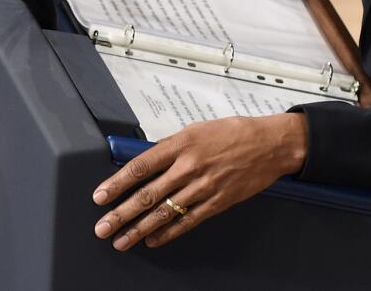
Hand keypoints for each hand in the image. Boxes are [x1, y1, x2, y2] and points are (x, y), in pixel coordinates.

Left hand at [91, 113, 307, 250]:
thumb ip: (170, 147)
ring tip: (122, 240)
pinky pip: (188, 221)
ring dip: (139, 229)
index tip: (101, 196)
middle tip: (103, 227)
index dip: (117, 183)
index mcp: (181, 144)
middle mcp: (189, 166)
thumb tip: (146, 162)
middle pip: (148, 194)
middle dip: (121, 213)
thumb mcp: (196, 129)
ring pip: (164, 212)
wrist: (269, 144)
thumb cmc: (233, 132)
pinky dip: (169, 233)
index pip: (140, 166)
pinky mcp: (217, 202)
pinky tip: (153, 240)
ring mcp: (203, 187)